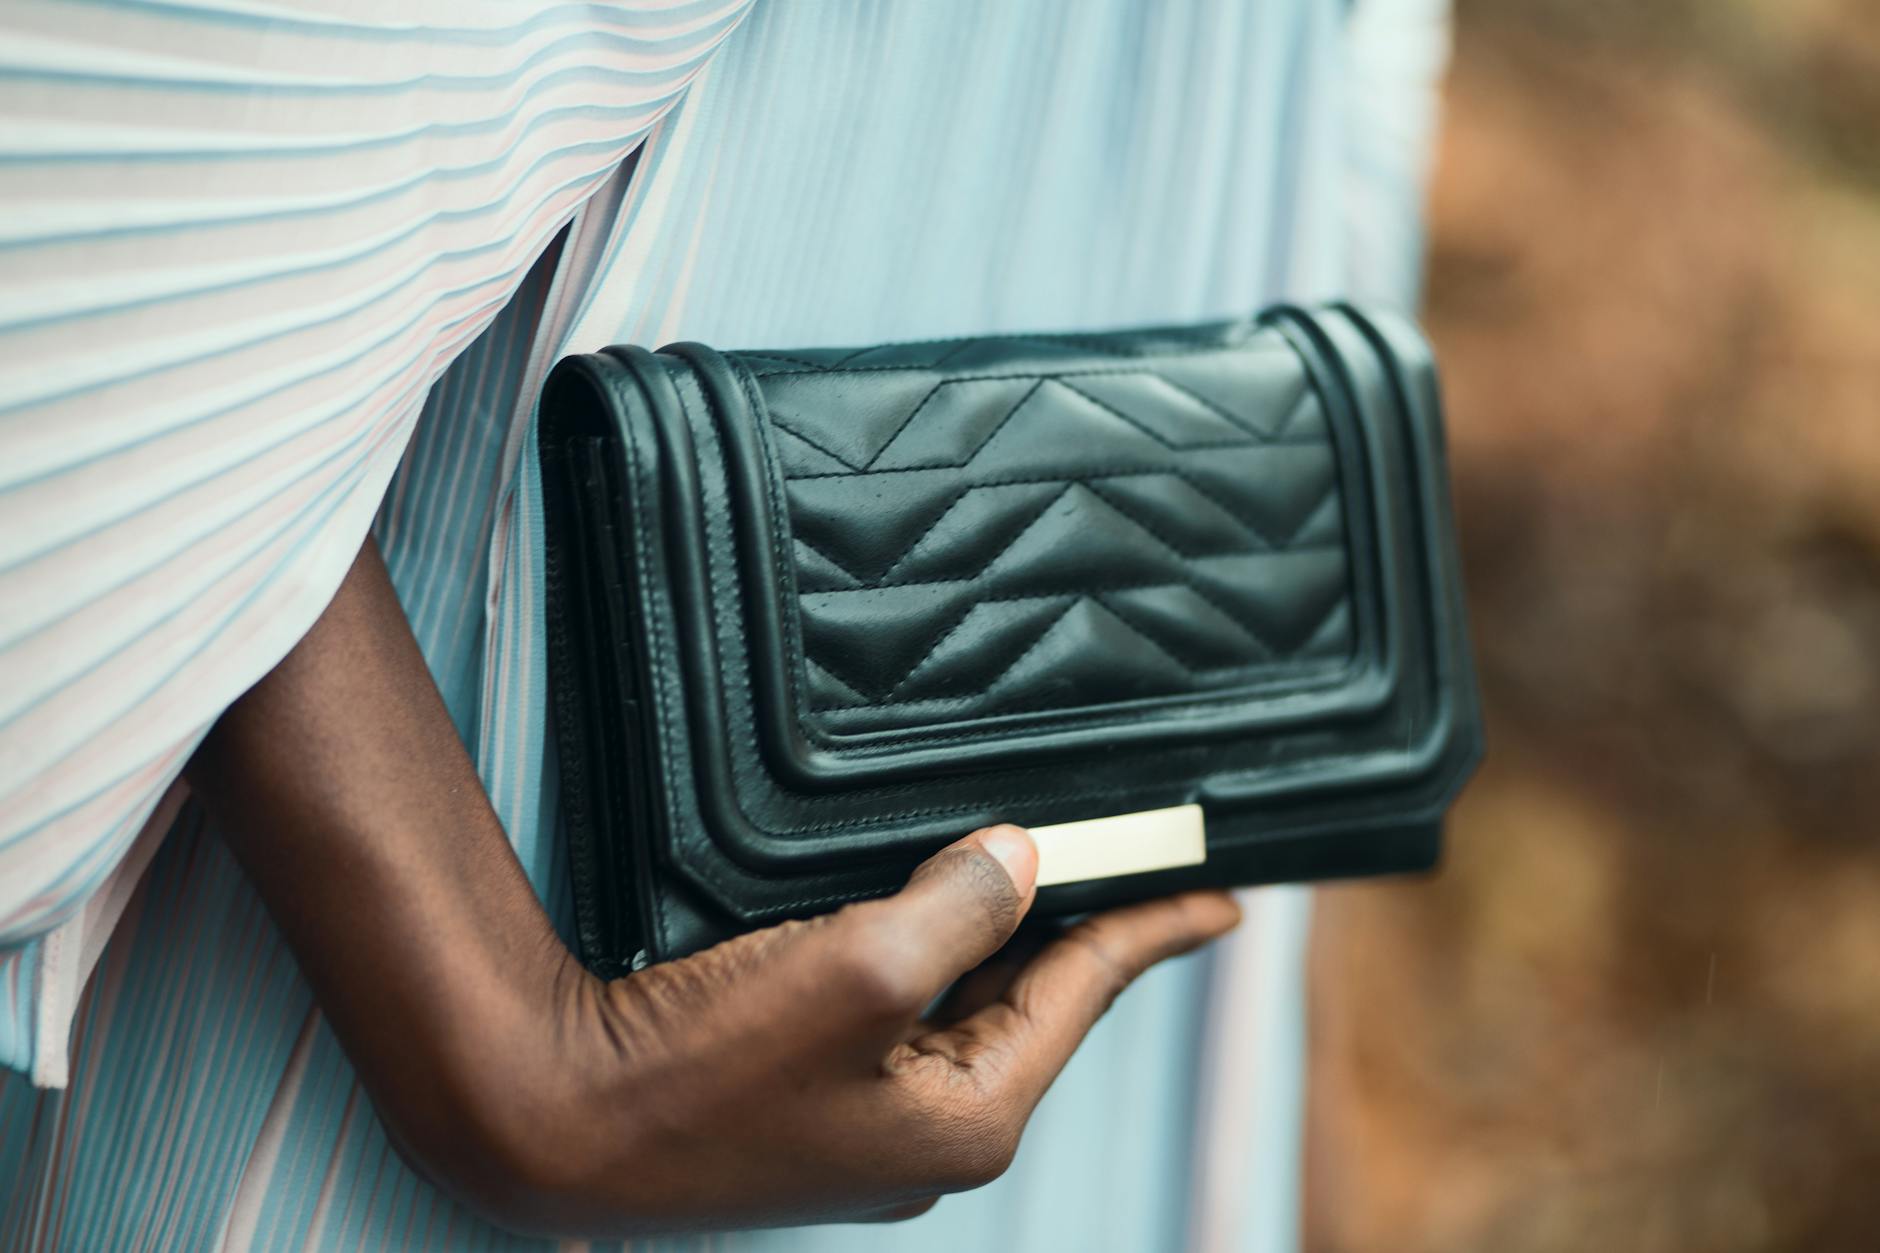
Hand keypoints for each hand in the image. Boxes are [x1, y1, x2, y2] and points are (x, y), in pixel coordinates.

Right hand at [189, 538, 1238, 1237]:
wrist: (550, 1125)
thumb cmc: (700, 1067)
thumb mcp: (861, 970)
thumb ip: (961, 908)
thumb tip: (1020, 857)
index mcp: (967, 1120)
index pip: (1086, 996)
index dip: (1156, 932)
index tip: (1223, 895)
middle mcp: (931, 1137)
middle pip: (1036, 1005)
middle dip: (1086, 931)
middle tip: (1139, 864)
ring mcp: (869, 1127)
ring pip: (969, 1008)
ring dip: (1005, 938)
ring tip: (1047, 875)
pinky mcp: (812, 1103)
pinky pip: (906, 1016)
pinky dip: (933, 955)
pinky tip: (926, 911)